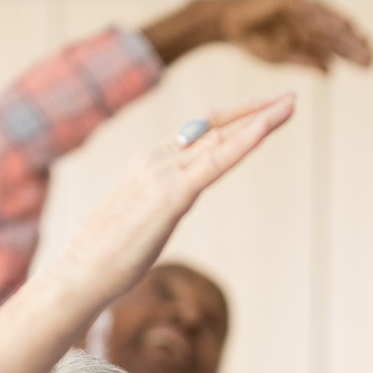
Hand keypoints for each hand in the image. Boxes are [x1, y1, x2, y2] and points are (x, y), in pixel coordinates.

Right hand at [38, 93, 296, 312]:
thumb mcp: (144, 220)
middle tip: (288, 99)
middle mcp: (157, 159)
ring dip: (260, 118)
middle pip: (214, 126)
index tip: (261, 112)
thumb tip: (175, 202)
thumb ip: (163, 203)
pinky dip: (245, 141)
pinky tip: (266, 128)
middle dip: (254, 110)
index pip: (198, 132)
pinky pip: (217, 162)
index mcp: (148, 163)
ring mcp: (164, 174)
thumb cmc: (108, 256)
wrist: (81, 273)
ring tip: (290, 105)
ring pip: (221, 138)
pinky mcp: (172, 195)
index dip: (232, 119)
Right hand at [146, 0, 372, 71]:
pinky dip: (328, 20)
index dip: (352, 54)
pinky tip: (344, 29)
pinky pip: (313, 10)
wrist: (226, 24)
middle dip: (355, 45)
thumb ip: (306, 61)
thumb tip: (331, 73)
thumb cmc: (250, 40)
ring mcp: (300, 7)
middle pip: (337, 33)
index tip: (371, 65)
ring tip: (364, 45)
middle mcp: (307, 18)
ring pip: (329, 22)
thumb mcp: (281, 56)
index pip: (334, 45)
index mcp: (306, 33)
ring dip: (347, 34)